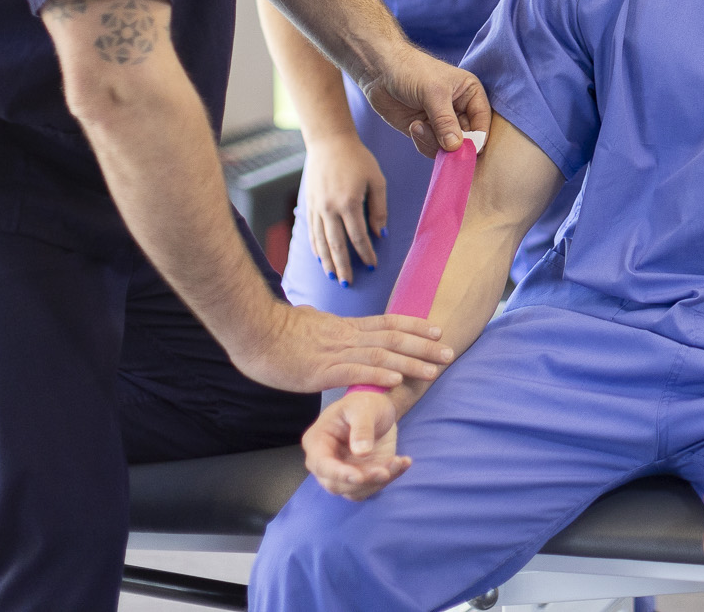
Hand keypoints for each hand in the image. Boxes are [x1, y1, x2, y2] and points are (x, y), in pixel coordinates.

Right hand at [227, 303, 451, 393]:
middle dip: (424, 346)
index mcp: (345, 327)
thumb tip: (331, 326)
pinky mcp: (321, 370)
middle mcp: (346, 337)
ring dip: (411, 362)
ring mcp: (335, 353)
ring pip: (381, 355)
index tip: (437, 330)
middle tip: (450, 351)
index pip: (388, 323)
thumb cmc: (276, 330)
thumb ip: (327, 328)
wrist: (254, 331)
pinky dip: (378, 376)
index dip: (415, 326)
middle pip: (393, 338)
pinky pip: (354, 372)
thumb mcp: (310, 324)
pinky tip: (397, 381)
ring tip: (435, 369)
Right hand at [302, 132, 387, 282]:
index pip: (358, 237)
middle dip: (343, 267)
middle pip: (336, 245)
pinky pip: (311, 231)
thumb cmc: (358, 159)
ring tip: (333, 277)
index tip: (372, 265)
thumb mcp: (377, 180)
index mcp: (349, 203)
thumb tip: (381, 234)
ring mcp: (316, 207)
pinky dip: (315, 247)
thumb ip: (379, 209)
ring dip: (327, 261)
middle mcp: (329, 209)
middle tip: (348, 284)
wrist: (329, 142)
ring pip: (320, 242)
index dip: (365, 253)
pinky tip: (320, 257)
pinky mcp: (309, 204)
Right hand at [304, 390, 409, 499]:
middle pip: (336, 484)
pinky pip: (371, 487)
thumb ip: (361, 428)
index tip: (359, 476)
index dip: (338, 474)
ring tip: (399, 463)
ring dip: (377, 482)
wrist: (378, 409)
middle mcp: (326, 461)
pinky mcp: (360, 476)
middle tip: (385, 472)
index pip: (321, 464)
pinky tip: (403, 463)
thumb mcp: (363, 408)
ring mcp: (342, 471)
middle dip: (363, 481)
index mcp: (317, 441)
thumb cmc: (364, 403)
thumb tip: (361, 453)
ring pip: (355, 491)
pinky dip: (389, 479)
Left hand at [364, 49, 490, 157]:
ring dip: (433, 142)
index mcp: (471, 94)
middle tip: (439, 143)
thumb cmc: (411, 71)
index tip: (464, 150)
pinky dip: (423, 142)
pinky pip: (432, 148)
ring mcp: (442, 122)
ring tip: (417, 126)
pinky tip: (413, 126)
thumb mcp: (433, 94)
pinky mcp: (425, 130)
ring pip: (448, 147)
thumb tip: (456, 147)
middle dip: (452, 144)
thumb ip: (446, 122)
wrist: (379, 70)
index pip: (482, 123)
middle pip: (467, 139)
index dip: (477, 139)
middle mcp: (460, 109)